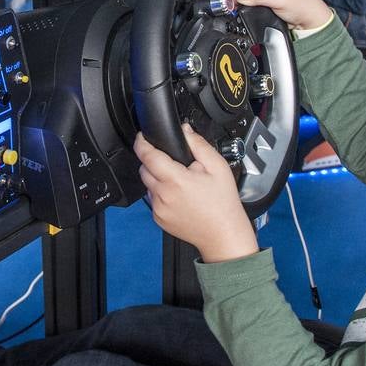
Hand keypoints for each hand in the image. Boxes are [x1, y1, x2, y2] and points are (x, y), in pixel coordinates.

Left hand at [135, 125, 258, 262]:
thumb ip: (198, 144)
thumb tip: (184, 131)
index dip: (141, 142)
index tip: (142, 137)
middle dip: (154, 162)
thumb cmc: (223, 203)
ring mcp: (159, 209)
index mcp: (176, 180)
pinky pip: (153, 200)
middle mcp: (163, 195)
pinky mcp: (159, 219)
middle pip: (144, 169)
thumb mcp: (218, 167)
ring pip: (148, 185)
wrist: (224, 234)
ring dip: (158, 179)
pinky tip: (179, 197)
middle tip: (176, 165)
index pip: (147, 156)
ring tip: (180, 183)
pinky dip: (161, 195)